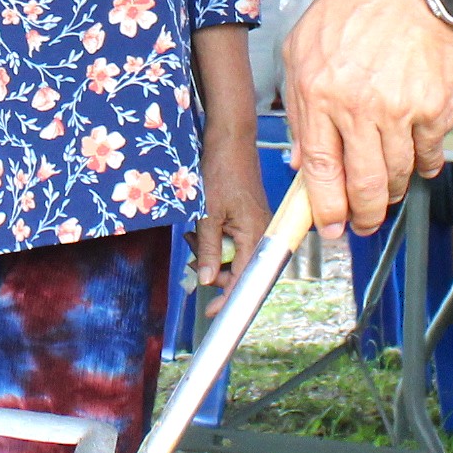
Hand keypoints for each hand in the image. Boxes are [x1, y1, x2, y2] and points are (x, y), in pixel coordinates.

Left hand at [190, 121, 270, 287]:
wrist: (230, 140)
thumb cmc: (221, 171)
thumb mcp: (208, 213)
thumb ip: (207, 249)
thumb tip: (204, 280)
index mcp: (256, 235)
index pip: (245, 279)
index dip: (227, 298)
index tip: (210, 312)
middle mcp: (262, 234)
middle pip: (240, 271)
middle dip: (213, 271)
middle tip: (191, 260)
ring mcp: (257, 226)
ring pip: (234, 257)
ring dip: (211, 254)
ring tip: (191, 238)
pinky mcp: (250, 219)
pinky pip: (234, 242)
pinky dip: (215, 241)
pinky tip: (198, 232)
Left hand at [280, 0, 452, 236]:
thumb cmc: (362, 3)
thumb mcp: (306, 44)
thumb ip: (299, 102)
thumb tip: (303, 159)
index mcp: (318, 92)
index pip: (320, 171)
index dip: (325, 210)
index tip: (329, 228)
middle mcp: (358, 107)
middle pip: (362, 186)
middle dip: (363, 216)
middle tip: (364, 223)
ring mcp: (401, 110)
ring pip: (398, 175)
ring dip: (394, 189)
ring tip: (390, 187)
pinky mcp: (437, 108)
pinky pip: (430, 154)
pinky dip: (426, 163)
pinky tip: (420, 158)